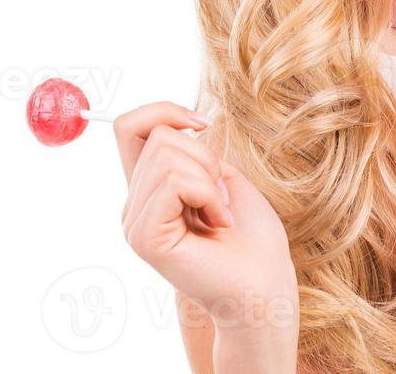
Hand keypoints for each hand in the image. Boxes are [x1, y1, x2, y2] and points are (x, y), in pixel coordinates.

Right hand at [113, 102, 297, 330]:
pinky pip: (174, 183)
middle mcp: (134, 206)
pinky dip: (207, 194)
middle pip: (159, 136)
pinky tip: (217, 223)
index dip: (163, 111)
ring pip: (166, 156)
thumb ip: (188, 151)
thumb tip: (175, 124)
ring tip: (219, 214)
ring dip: (209, 179)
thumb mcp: (221, 176)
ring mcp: (135, 224)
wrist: (266, 285)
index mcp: (149, 189)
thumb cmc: (252, 236)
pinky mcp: (144, 238)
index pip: (130, 127)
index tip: (202, 124)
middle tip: (221, 198)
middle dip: (205, 157)